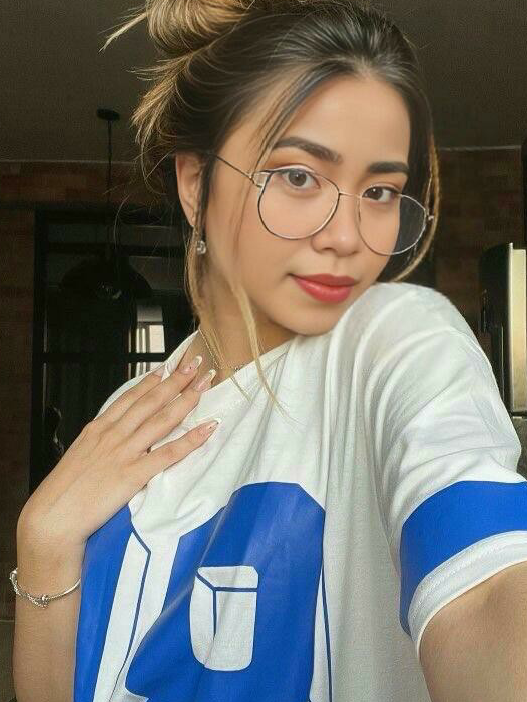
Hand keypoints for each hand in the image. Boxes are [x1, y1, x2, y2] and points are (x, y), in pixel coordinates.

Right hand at [17, 357, 217, 550]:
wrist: (53, 517)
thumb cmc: (64, 491)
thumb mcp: (79, 454)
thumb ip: (98, 441)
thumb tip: (114, 432)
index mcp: (98, 428)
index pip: (130, 397)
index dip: (152, 381)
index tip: (168, 367)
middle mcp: (113, 434)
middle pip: (151, 401)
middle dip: (175, 380)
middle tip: (194, 364)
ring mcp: (125, 453)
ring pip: (163, 420)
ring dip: (187, 400)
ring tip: (205, 384)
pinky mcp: (134, 474)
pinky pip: (169, 453)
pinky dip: (191, 440)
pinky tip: (208, 427)